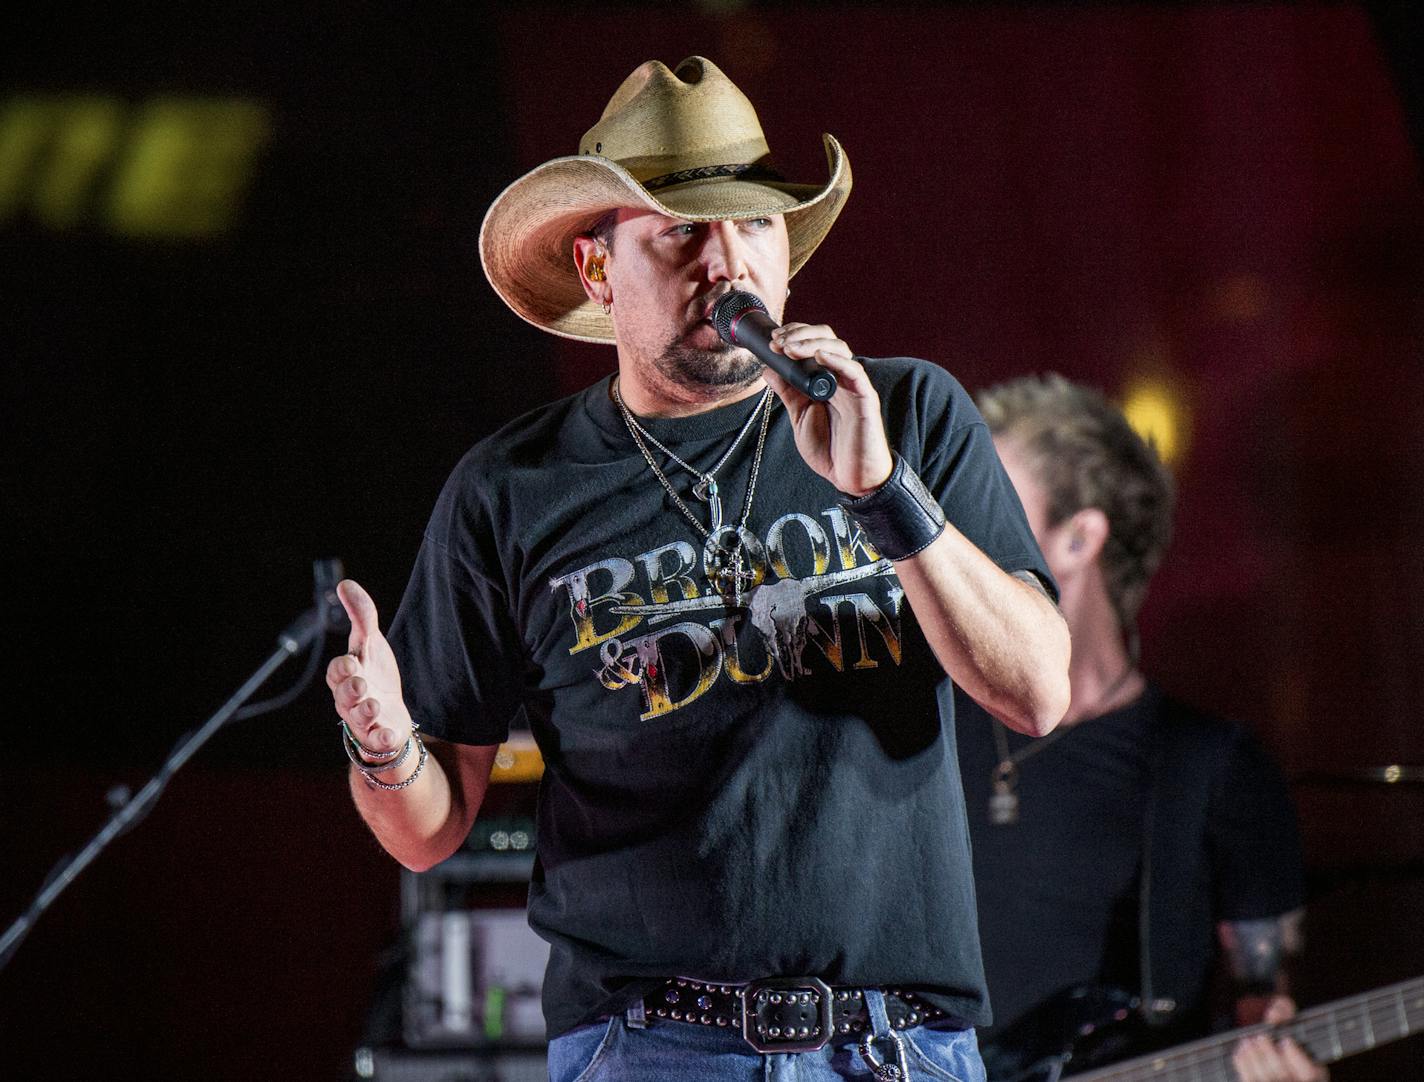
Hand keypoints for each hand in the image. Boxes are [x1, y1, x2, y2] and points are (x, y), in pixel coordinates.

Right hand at [326, 579, 413, 760]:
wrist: (389, 712)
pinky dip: (382, 738)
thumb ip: (361, 615)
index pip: (337, 671)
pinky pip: (378, 741)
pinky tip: (389, 733)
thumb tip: (345, 583)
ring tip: (375, 705)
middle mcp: (351, 699)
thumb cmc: (374, 673)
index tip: (351, 661)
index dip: (342, 667)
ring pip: (359, 719)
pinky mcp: (380, 736)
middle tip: (360, 683)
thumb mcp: (370, 643)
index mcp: (345, 676)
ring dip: (366, 712)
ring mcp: (365, 720)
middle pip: (344, 696)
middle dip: (350, 690)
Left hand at [761, 322, 893, 495]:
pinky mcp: (865, 399)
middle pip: (827, 339)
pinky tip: (820, 356)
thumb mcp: (799, 417)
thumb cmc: (830, 449)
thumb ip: (787, 392)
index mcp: (825, 380)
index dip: (795, 336)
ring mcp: (853, 387)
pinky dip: (837, 360)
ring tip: (790, 348)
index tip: (773, 340)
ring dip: (812, 344)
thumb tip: (768, 370)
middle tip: (778, 342)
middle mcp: (840, 378)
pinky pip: (855, 373)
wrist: (851, 477)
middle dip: (801, 334)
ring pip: (840, 349)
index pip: (814, 344)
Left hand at [1231, 996, 1327, 1081]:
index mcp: (1315, 1074)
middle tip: (1261, 1037)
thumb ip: (1285, 1011)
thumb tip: (1274, 1014)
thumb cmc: (1282, 1032)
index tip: (1286, 1040)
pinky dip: (1243, 1064)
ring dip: (1254, 1056)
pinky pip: (1249, 1080)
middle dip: (1269, 1053)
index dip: (1296, 1056)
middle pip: (1282, 1073)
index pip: (1309, 1073)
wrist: (1271, 1050)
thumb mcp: (1291, 1021)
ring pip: (1265, 1078)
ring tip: (1248, 1041)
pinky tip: (1242, 1050)